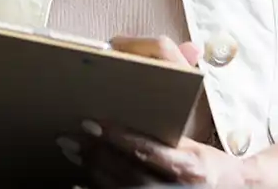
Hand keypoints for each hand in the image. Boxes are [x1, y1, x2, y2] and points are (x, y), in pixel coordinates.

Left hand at [64, 122, 247, 187]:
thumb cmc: (208, 163)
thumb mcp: (193, 144)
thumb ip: (168, 128)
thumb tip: (145, 97)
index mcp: (189, 165)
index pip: (146, 149)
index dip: (116, 137)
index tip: (91, 122)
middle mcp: (176, 188)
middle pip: (127, 171)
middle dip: (95, 153)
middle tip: (70, 136)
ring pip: (120, 188)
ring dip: (92, 169)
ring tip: (72, 150)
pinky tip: (79, 181)